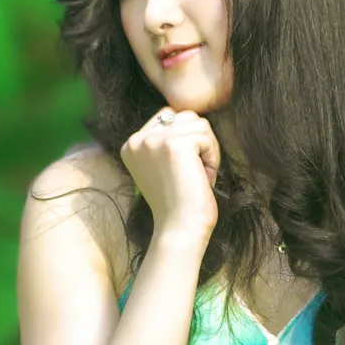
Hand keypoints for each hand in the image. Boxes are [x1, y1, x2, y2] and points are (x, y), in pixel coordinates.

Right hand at [121, 107, 220, 240]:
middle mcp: (137, 139)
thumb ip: (167, 141)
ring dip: (207, 150)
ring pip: (198, 123)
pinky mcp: (173, 144)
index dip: (187, 142)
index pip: (169, 118)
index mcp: (131, 144)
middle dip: (198, 143)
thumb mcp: (163, 167)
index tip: (182, 172)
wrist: (180, 228)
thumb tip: (190, 117)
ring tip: (198, 176)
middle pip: (185, 116)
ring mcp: (154, 140)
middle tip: (194, 174)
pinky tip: (202, 178)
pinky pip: (206, 136)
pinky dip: (212, 157)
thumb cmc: (179, 203)